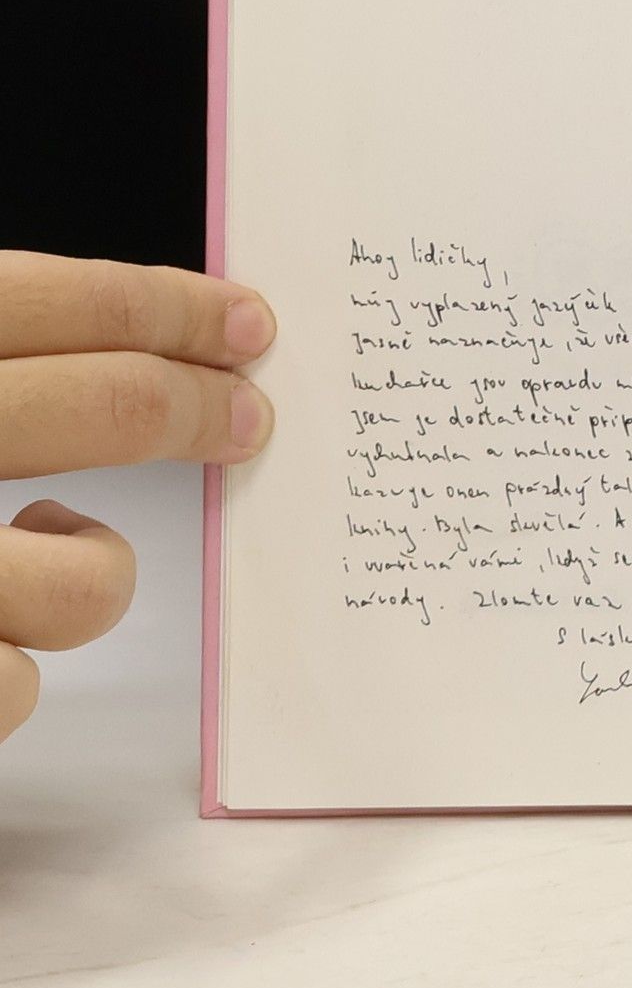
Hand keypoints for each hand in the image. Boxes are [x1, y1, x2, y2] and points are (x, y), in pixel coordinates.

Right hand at [1, 251, 277, 743]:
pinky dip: (13, 674)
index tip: (248, 321)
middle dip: (196, 410)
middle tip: (252, 420)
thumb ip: (4, 388)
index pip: (40, 300)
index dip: (160, 305)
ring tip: (30, 559)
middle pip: (98, 405)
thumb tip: (139, 358)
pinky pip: (19, 687)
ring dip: (90, 573)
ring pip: (87, 581)